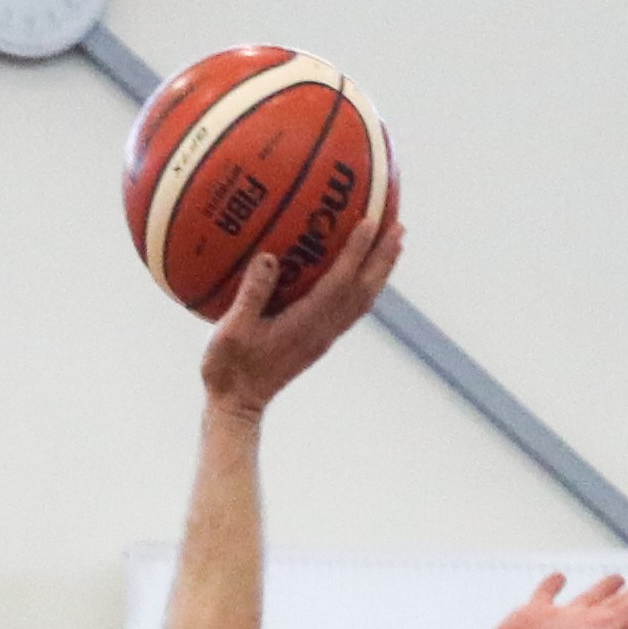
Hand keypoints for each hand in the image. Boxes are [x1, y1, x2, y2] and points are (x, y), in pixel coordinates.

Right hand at [196, 201, 404, 409]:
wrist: (236, 406)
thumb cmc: (228, 370)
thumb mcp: (231, 331)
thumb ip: (251, 295)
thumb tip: (269, 257)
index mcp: (305, 326)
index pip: (340, 284)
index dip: (356, 252)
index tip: (371, 223)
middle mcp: (322, 331)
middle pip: (363, 291)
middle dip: (382, 258)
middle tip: (400, 226)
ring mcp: (323, 337)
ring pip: (362, 300)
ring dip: (380, 271)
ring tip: (394, 243)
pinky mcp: (319, 341)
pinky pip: (350, 308)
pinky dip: (363, 284)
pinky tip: (364, 271)